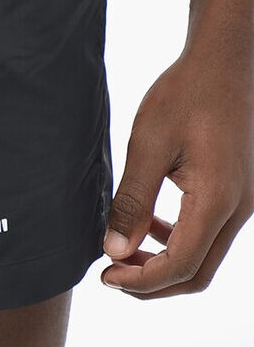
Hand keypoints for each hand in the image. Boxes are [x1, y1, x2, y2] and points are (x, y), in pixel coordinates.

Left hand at [101, 21, 253, 297]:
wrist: (225, 62)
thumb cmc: (186, 94)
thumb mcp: (148, 145)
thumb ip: (132, 202)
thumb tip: (114, 251)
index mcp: (218, 200)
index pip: (181, 266)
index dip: (141, 281)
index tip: (105, 276)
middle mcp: (239, 209)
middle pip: (197, 274)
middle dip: (151, 284)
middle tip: (110, 275)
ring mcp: (243, 202)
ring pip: (204, 258)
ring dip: (164, 265)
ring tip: (123, 253)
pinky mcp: (238, 193)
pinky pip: (209, 235)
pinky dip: (178, 243)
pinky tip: (149, 226)